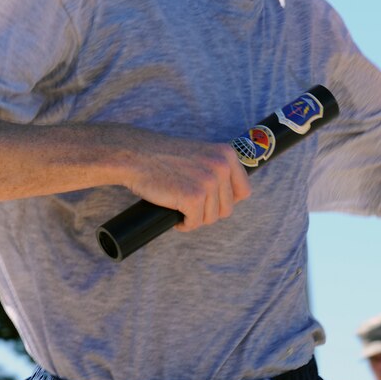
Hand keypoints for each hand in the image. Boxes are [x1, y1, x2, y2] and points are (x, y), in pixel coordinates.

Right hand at [123, 132, 251, 232]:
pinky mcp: (193, 198)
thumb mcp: (201, 154)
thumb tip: (233, 198)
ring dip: (195, 218)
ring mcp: (208, 182)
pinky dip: (184, 224)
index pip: (244, 190)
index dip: (227, 201)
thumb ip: (218, 168)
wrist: (136, 155)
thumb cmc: (164, 157)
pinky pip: (195, 223)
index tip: (211, 202)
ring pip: (212, 217)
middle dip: (208, 211)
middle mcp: (221, 166)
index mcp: (227, 155)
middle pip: (227, 208)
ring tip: (180, 207)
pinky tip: (175, 215)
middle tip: (190, 205)